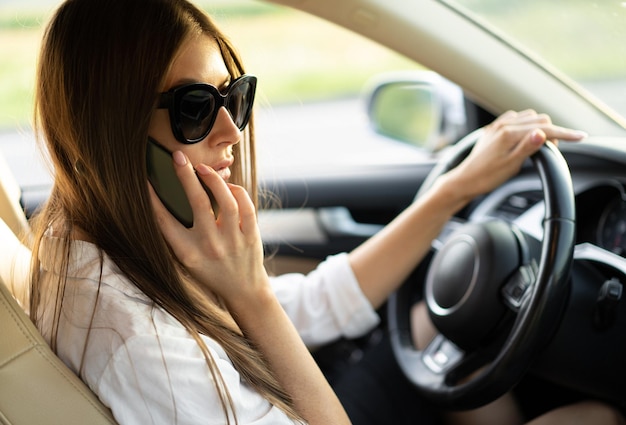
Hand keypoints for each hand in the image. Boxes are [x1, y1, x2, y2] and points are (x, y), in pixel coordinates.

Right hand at [149, 150, 269, 306]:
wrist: (243, 290)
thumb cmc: (210, 271)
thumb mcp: (186, 258)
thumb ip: (177, 233)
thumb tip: (169, 195)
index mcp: (187, 252)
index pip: (164, 220)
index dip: (153, 198)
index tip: (146, 179)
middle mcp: (210, 246)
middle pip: (197, 202)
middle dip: (185, 175)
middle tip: (178, 157)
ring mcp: (233, 241)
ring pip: (226, 200)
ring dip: (214, 179)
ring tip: (203, 169)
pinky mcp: (251, 236)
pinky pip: (246, 206)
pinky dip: (236, 191)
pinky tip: (227, 185)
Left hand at [449, 110, 585, 199]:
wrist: (464, 180)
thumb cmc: (486, 177)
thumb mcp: (511, 165)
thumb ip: (528, 147)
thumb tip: (543, 133)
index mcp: (509, 132)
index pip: (545, 128)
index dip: (565, 133)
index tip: (581, 137)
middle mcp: (503, 124)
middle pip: (539, 119)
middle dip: (551, 132)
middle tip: (551, 151)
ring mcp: (497, 126)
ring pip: (529, 118)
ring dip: (539, 128)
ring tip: (538, 147)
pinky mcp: (493, 130)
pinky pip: (516, 120)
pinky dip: (526, 127)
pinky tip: (525, 139)